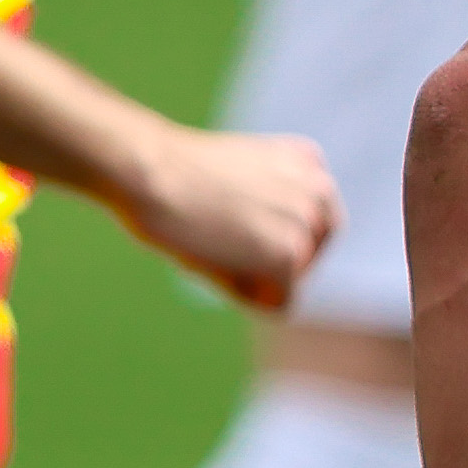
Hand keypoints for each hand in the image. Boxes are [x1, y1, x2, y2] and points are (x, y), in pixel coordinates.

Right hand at [118, 120, 338, 312]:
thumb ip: (270, 211)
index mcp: (308, 164)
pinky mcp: (290, 254)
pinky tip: (212, 258)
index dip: (260, 238)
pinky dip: (243, 296)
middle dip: (262, 262)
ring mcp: (308, 223)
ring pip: (289, 282)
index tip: (223, 216)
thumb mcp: (237, 182)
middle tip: (215, 234)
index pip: (305, 230)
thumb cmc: (173, 175)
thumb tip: (282, 270)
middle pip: (304, 258)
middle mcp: (320, 188)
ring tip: (211, 240)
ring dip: (249, 278)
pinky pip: (278, 304)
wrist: (147, 169)